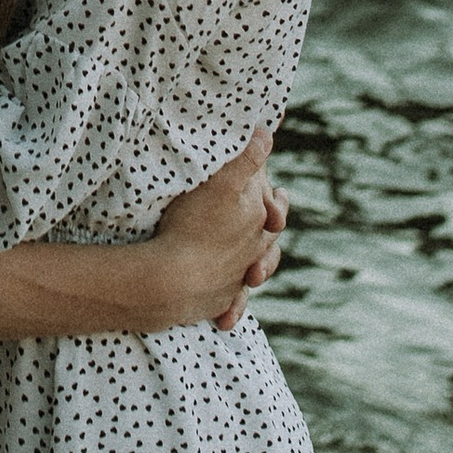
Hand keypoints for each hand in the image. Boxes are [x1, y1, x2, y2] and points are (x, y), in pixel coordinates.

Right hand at [149, 127, 286, 331]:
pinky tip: (228, 319)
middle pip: (268, 241)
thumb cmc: (194, 226)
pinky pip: (230, 304)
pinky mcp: (219, 301)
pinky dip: (232, 307)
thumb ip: (247, 158)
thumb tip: (267, 133)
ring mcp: (236, 278)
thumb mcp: (221, 183)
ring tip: (255, 273)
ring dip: (256, 270)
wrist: (172, 279)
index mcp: (257, 221)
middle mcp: (253, 252)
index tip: (280, 193)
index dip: (276, 198)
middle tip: (276, 222)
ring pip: (252, 273)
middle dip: (270, 232)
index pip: (275, 206)